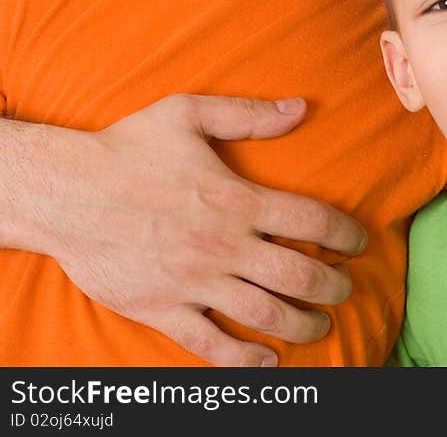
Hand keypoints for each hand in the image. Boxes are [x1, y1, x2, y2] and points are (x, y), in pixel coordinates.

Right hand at [16, 94, 366, 365]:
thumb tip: (300, 108)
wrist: (68, 192)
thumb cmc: (127, 148)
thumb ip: (247, 113)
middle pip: (298, 276)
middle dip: (332, 286)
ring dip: (301, 325)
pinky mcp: (163, 309)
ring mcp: (194, 282)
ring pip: (264, 316)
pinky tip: (266, 359)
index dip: (345, 234)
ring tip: (319, 325)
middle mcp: (223, 245)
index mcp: (236, 199)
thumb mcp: (187, 114)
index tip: (358, 242)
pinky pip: (211, 345)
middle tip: (344, 288)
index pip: (311, 221)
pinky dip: (244, 359)